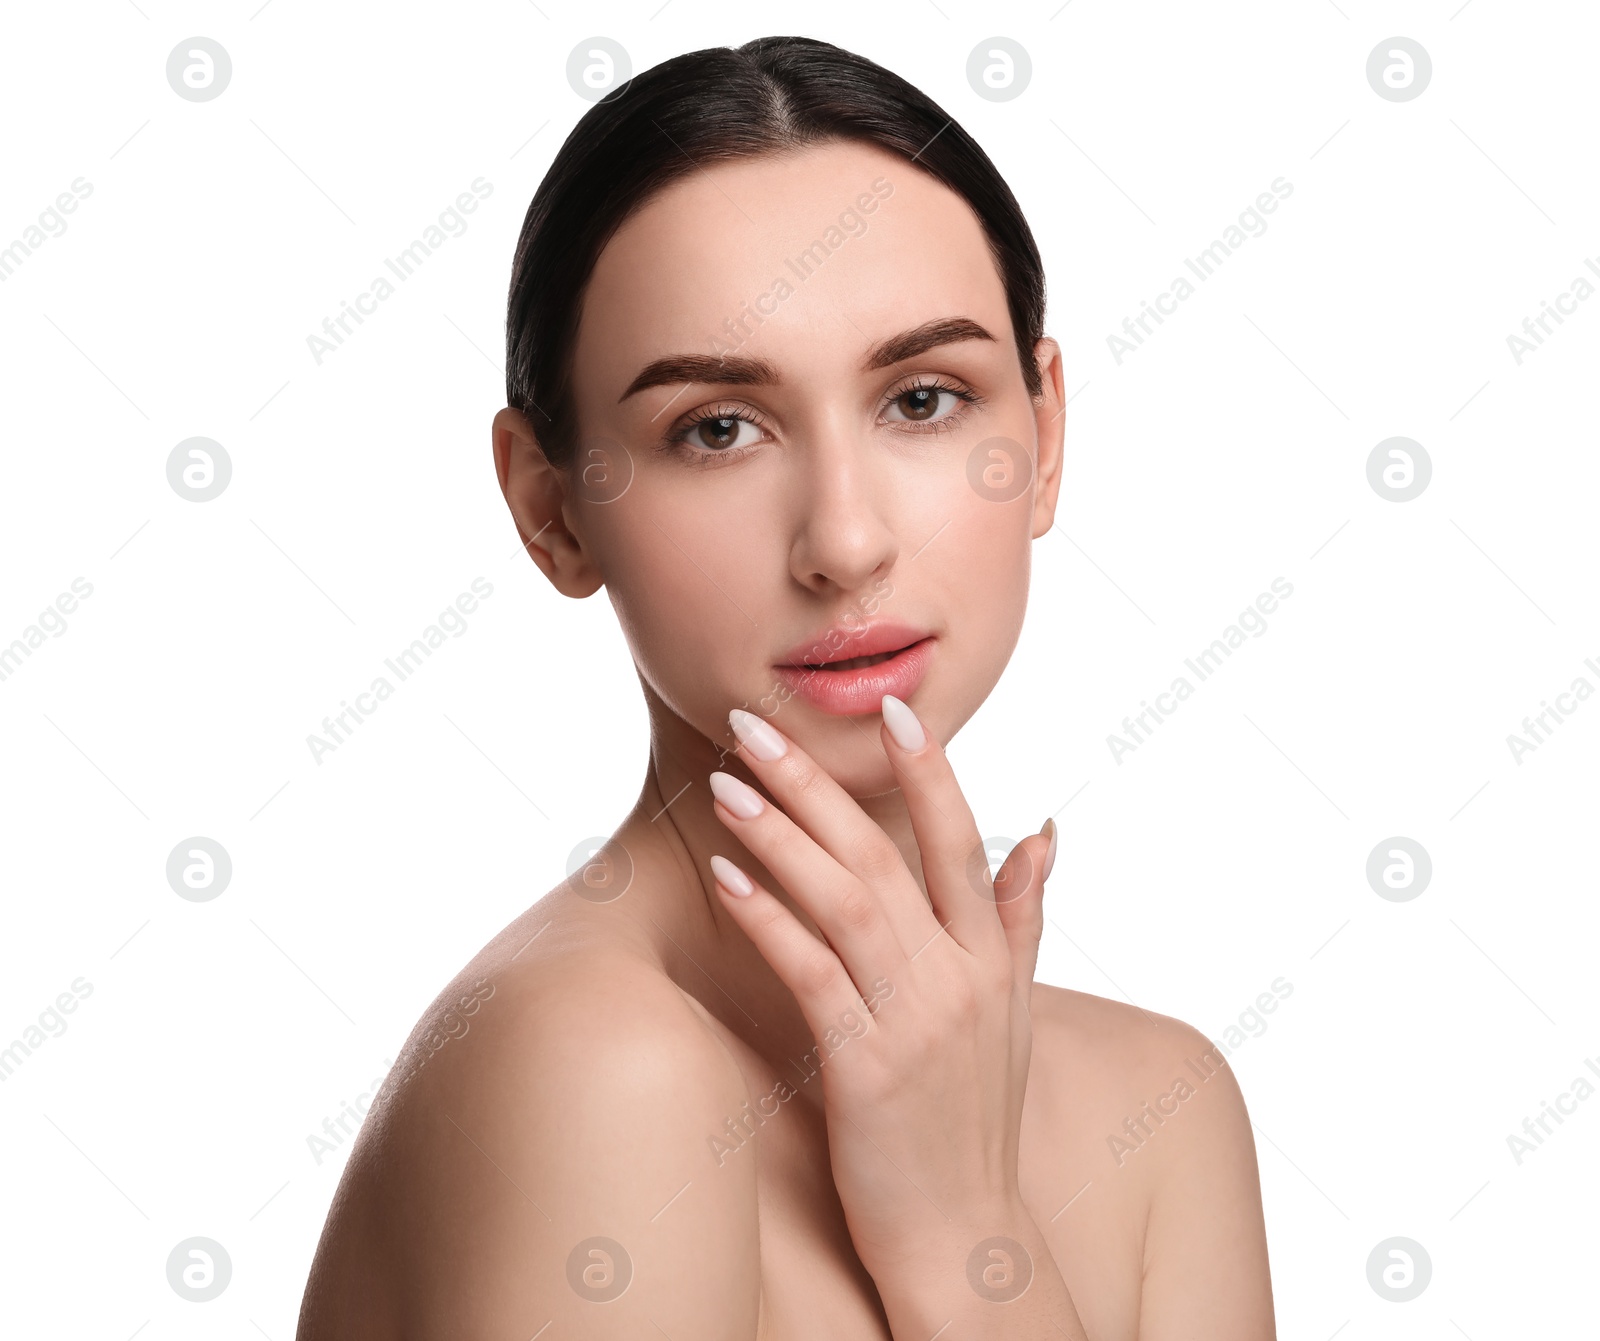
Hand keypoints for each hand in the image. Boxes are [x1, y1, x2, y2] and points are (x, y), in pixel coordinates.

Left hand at [705, 695, 1058, 1280]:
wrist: (966, 1237)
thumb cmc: (976, 1119)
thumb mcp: (1015, 1012)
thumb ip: (1020, 917)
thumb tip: (1044, 828)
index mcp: (991, 958)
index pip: (961, 841)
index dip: (928, 771)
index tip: (892, 708)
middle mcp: (959, 978)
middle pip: (883, 855)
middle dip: (815, 782)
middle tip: (754, 725)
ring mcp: (914, 1023)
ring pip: (844, 902)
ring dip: (780, 835)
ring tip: (727, 785)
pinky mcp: (866, 1069)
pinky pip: (811, 974)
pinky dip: (770, 921)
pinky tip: (729, 878)